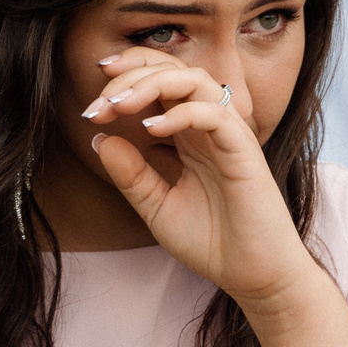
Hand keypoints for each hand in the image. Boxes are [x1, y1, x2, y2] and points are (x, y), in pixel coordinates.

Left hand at [81, 50, 317, 313]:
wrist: (254, 276)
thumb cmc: (214, 243)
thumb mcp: (158, 208)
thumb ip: (131, 175)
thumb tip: (100, 139)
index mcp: (189, 134)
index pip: (159, 82)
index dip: (125, 78)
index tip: (92, 103)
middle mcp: (209, 127)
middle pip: (171, 70)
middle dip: (128, 77)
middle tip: (98, 106)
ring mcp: (228, 135)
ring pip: (193, 80)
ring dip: (151, 84)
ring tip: (119, 106)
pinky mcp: (244, 150)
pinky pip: (212, 114)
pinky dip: (179, 113)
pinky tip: (150, 130)